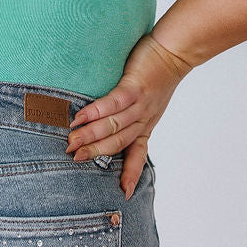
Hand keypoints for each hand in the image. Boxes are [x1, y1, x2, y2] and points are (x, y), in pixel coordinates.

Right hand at [66, 33, 191, 198]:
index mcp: (145, 125)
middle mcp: (143, 119)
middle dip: (94, 153)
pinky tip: (81, 117)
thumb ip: (129, 113)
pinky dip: (96, 112)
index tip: (124, 195)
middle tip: (72, 159)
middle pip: (117, 143)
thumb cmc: (157, 72)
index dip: (130, 174)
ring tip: (71, 141)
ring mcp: (140, 104)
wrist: (175, 51)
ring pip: (114, 126)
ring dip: (91, 135)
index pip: (137, 154)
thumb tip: (103, 120)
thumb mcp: (148, 101)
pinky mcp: (136, 87)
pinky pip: (114, 103)